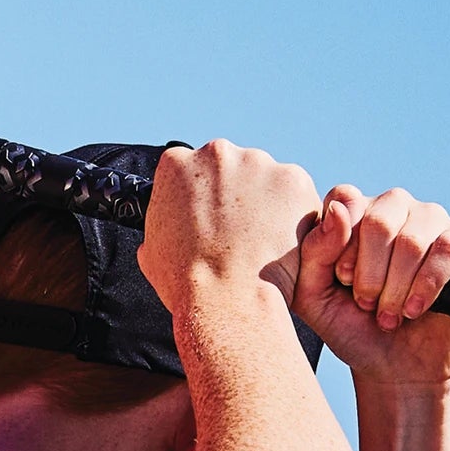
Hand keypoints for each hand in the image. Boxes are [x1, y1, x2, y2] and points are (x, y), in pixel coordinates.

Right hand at [141, 140, 323, 312]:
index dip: (201, 193)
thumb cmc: (188, 280)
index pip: (190, 167)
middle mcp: (217, 153)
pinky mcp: (294, 180)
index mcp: (176, 164)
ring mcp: (258, 163)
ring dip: (266, 202)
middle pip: (231, 167)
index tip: (209, 213)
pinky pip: (296, 194)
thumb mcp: (152, 248)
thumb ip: (163, 222)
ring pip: (266, 178)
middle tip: (237, 230)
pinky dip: (294, 214)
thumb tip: (165, 229)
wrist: (228, 297)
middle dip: (236, 193)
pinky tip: (282, 242)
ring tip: (261, 240)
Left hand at [294, 186, 449, 385]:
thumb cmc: (349, 325)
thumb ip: (314, 251)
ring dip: (397, 286)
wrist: (394, 364)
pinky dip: (429, 284)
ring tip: (389, 314)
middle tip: (366, 303)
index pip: (345, 198)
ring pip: (413, 238)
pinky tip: (415, 308)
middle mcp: (393, 207)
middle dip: (370, 274)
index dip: (342, 244)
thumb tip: (338, 208)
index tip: (342, 280)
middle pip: (379, 219)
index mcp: (353, 211)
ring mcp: (431, 219)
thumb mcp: (312, 296)